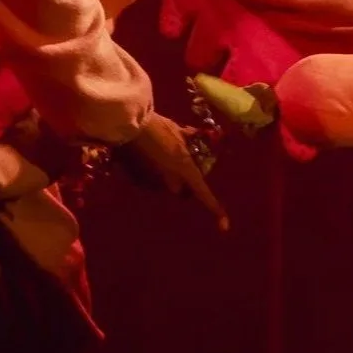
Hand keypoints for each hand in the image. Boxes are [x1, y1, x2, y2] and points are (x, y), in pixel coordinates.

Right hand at [125, 114, 229, 231]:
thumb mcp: (178, 130)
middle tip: (180, 164)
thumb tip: (200, 138)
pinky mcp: (138, 182)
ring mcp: (153, 185)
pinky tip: (146, 157)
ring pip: (166, 185)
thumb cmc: (157, 127)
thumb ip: (191, 139)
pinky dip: (152, 172)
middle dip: (183, 181)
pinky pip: (150, 181)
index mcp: (185, 170)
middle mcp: (171, 183)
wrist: (127, 126)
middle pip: (182, 190)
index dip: (215, 209)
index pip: (204, 194)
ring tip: (159, 156)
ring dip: (166, 176)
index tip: (224, 226)